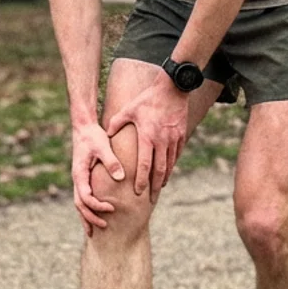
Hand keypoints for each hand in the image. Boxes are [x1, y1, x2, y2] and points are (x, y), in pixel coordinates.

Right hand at [71, 121, 124, 234]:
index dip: (98, 205)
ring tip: (95, 231)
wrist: (84, 127)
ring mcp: (79, 179)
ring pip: (79, 203)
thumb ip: (111, 161)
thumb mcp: (103, 146)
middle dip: (90, 217)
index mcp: (80, 173)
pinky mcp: (83, 178)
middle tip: (105, 227)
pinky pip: (83, 197)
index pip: (85, 197)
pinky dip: (87, 209)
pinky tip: (95, 216)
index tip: (112, 208)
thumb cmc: (93, 136)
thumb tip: (120, 177)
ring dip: (86, 217)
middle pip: (80, 204)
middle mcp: (77, 179)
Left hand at [105, 77, 189, 199]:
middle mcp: (162, 141)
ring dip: (165, 178)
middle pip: (159, 170)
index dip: (141, 180)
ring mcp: (174, 139)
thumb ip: (116, 123)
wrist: (172, 88)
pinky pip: (177, 154)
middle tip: (151, 199)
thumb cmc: (147, 99)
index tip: (137, 192)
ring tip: (159, 188)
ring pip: (170, 164)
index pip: (144, 165)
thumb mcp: (128, 109)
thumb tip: (106, 134)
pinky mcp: (181, 135)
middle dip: (155, 187)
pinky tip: (168, 171)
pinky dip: (172, 164)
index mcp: (148, 137)